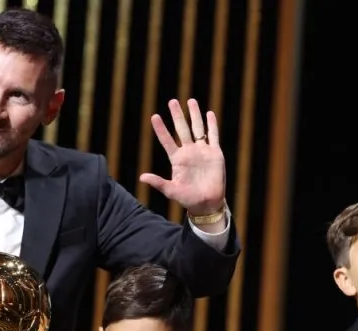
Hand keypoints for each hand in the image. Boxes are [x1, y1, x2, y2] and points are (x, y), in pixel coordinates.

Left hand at [139, 98, 225, 214]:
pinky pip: (213, 136)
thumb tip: (142, 177)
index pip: (167, 140)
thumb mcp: (171, 191)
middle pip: (182, 129)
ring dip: (195, 115)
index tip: (154, 116)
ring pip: (198, 128)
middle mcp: (189, 152)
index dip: (161, 129)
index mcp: (177, 159)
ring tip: (191, 101)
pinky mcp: (215, 154)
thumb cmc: (188, 199)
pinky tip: (209, 114)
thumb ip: (158, 183)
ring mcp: (202, 151)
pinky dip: (212, 125)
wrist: (207, 203)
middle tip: (172, 101)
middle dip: (177, 115)